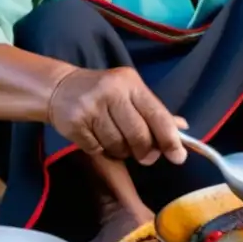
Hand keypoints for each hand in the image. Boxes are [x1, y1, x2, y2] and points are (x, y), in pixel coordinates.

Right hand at [47, 67, 187, 165]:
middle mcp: (112, 92)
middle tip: (146, 156)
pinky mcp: (75, 123)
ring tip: (115, 139)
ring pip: (118, 145)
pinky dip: (101, 149)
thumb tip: (182, 127)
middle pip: (139, 135)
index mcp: (131, 84)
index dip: (170, 138)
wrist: (60, 88)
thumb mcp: (131, 93)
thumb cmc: (104, 93)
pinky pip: (97, 149)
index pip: (157, 114)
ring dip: (121, 151)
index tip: (179, 157)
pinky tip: (96, 137)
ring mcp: (91, 107)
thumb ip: (154, 111)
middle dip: (145, 151)